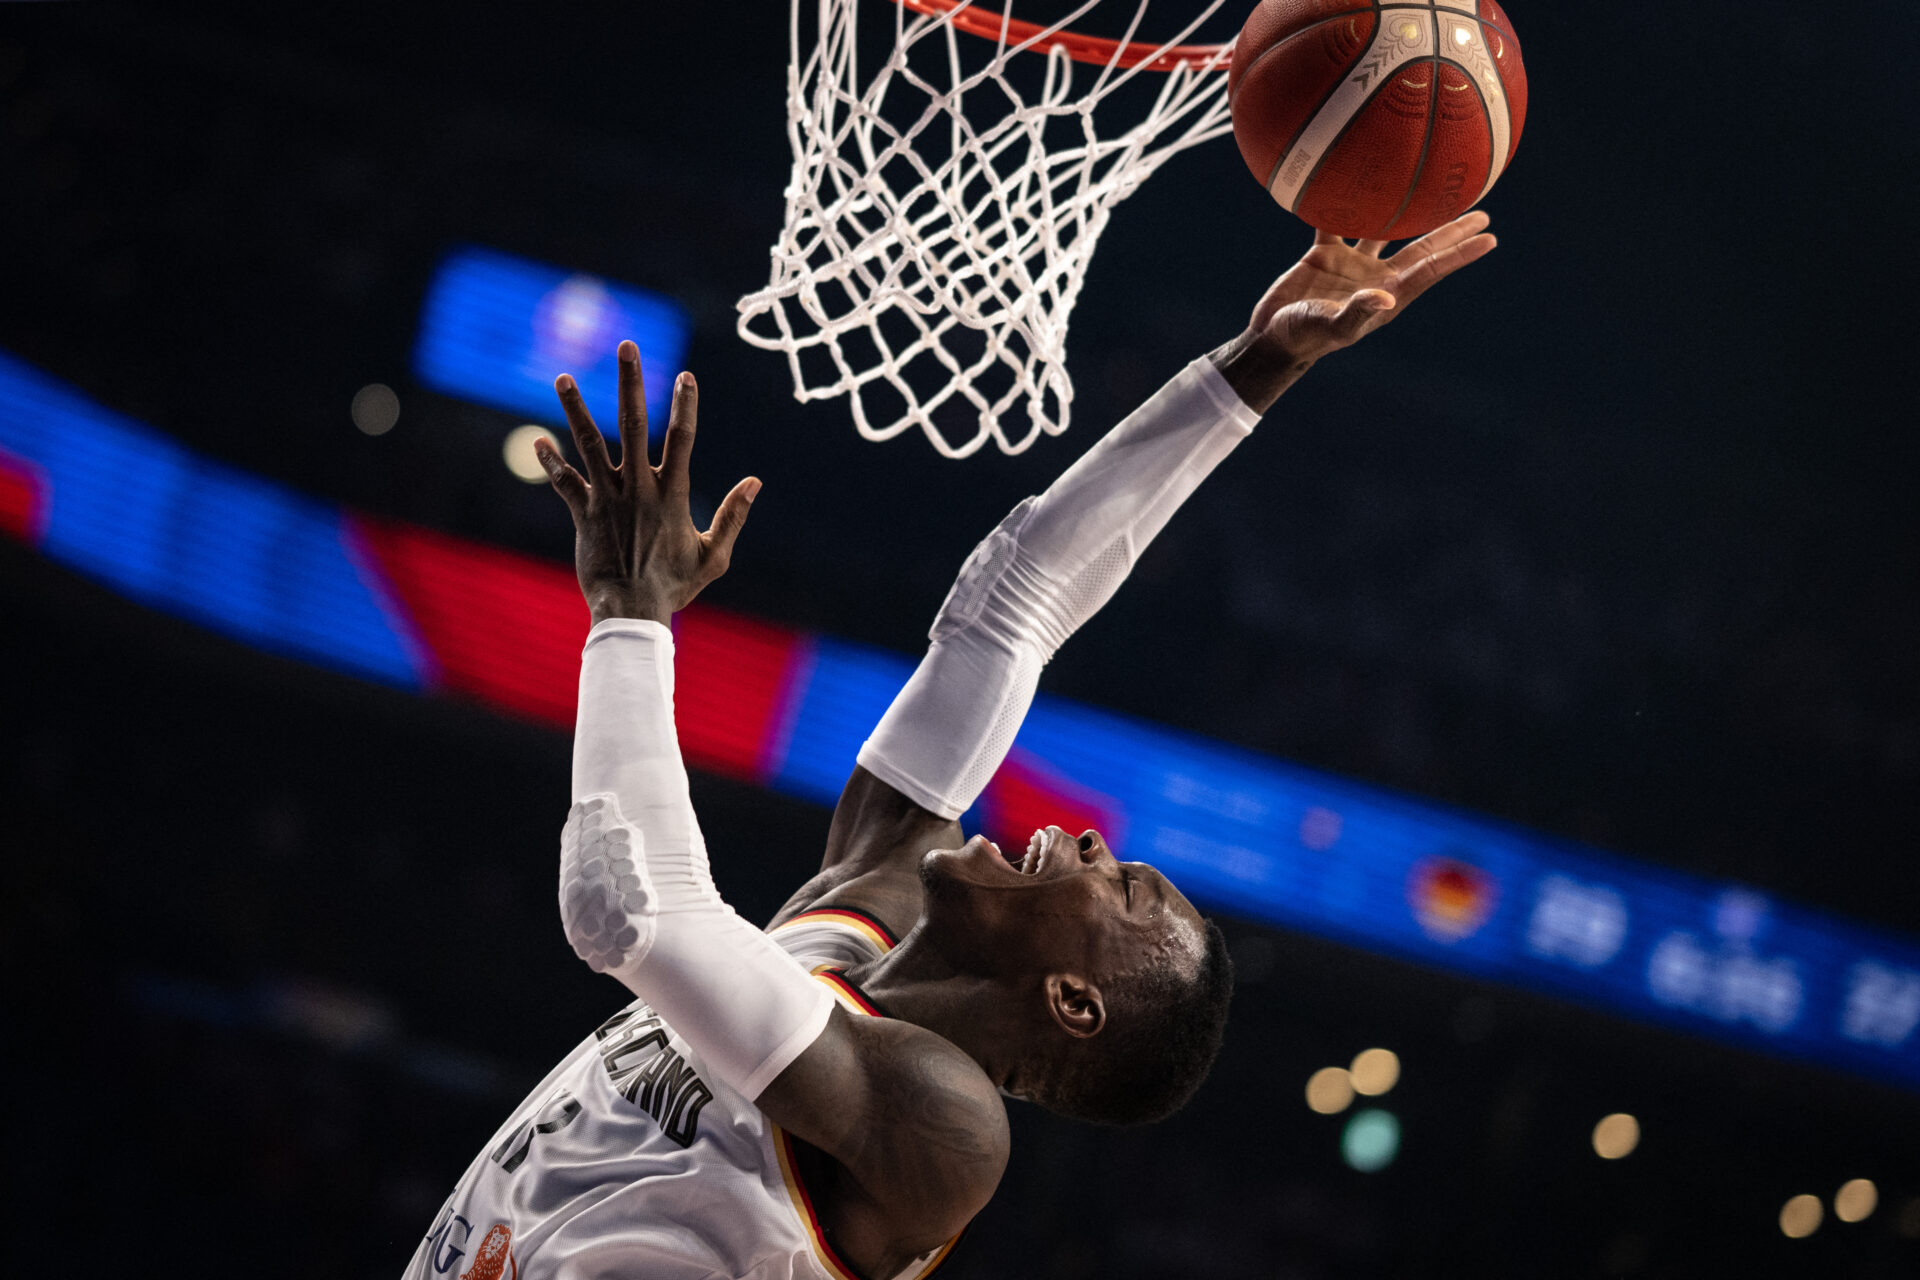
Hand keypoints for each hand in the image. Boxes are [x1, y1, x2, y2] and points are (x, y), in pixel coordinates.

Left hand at [535, 341, 759, 625]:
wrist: (630, 612)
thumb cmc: (675, 587)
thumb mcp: (714, 556)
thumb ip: (733, 516)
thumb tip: (755, 482)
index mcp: (671, 495)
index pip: (681, 439)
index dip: (685, 405)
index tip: (685, 375)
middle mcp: (637, 488)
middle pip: (633, 424)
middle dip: (630, 382)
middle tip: (626, 345)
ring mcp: (607, 499)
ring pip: (589, 444)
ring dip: (576, 408)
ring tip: (562, 376)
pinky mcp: (582, 515)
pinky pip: (564, 483)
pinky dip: (550, 462)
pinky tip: (537, 439)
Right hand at [1211, 211, 1497, 411]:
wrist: (1272, 336)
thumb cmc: (1305, 337)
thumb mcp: (1331, 326)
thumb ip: (1357, 313)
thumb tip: (1385, 298)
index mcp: (1387, 293)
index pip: (1431, 268)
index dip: (1460, 254)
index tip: (1490, 238)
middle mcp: (1376, 276)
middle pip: (1422, 249)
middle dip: (1451, 232)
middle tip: (1484, 214)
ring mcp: (1352, 263)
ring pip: (1387, 231)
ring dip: (1409, 212)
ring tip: (1431, 189)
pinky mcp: (1325, 253)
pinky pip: (1340, 222)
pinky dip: (1345, 203)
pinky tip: (1354, 178)